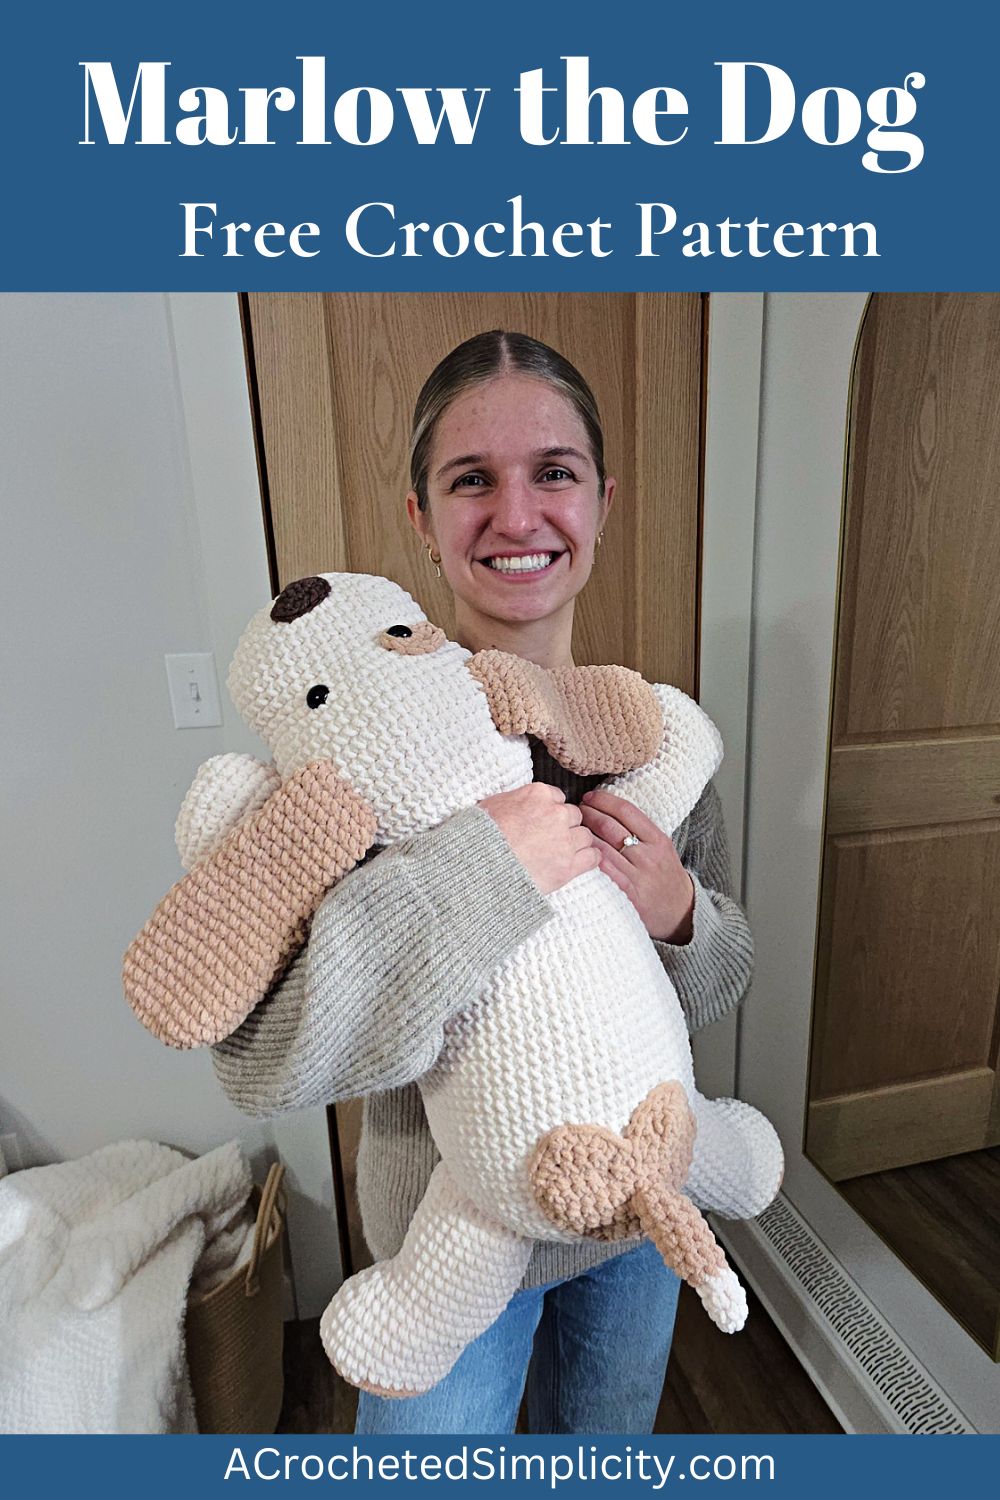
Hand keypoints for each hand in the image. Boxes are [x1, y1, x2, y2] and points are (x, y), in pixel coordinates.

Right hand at [478, 784, 599, 894]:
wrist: (479, 867)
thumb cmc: (480, 837)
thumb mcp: (493, 805)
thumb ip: (515, 800)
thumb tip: (519, 804)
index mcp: (538, 795)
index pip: (557, 797)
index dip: (550, 811)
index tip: (543, 821)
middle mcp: (556, 814)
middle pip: (573, 815)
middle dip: (564, 826)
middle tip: (550, 839)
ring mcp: (565, 840)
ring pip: (585, 836)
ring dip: (575, 843)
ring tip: (560, 854)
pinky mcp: (569, 865)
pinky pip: (593, 857)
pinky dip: (588, 859)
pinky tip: (578, 863)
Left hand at [579, 789, 694, 943]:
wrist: (681, 912)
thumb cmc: (666, 877)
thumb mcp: (663, 849)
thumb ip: (641, 831)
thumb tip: (610, 810)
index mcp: (658, 839)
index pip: (627, 810)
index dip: (604, 800)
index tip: (590, 796)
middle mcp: (648, 855)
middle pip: (610, 826)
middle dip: (588, 813)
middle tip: (577, 810)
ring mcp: (637, 874)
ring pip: (602, 846)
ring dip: (582, 834)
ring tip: (572, 829)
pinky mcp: (627, 892)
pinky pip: (603, 870)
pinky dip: (588, 857)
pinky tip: (578, 852)